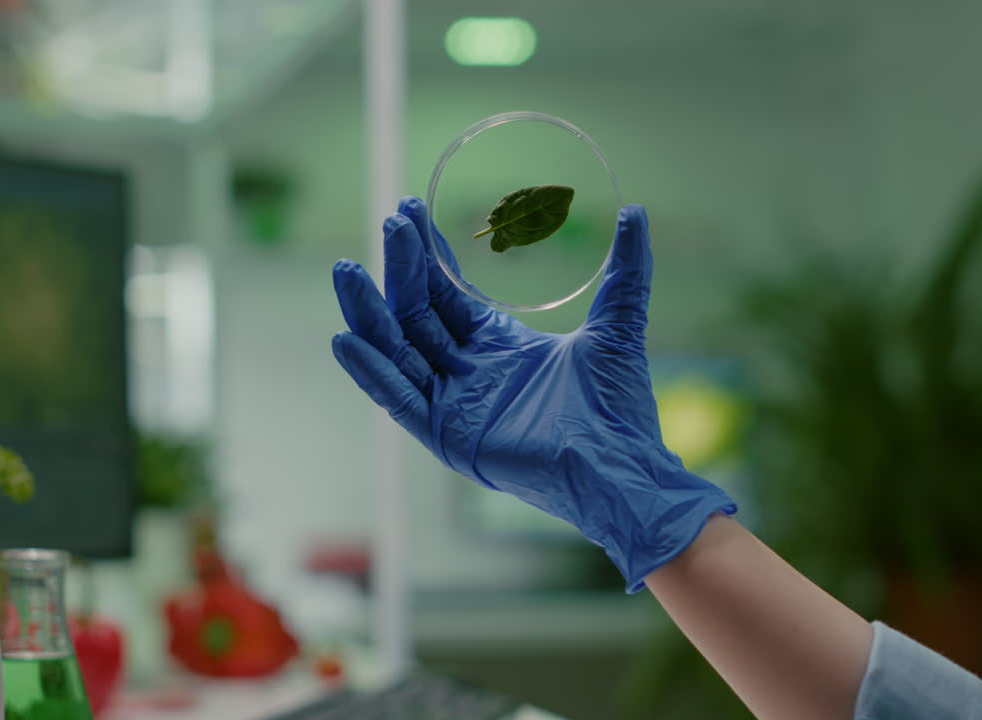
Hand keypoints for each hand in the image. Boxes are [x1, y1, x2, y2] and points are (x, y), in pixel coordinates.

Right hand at [331, 196, 734, 590]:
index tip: (411, 211)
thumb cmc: (618, 407)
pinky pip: (398, 399)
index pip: (449, 293)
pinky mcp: (445, 435)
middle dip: (402, 268)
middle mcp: (469, 372)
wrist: (621, 464)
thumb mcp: (616, 325)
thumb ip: (625, 271)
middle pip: (418, 313)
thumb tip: (635, 212)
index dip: (430, 254)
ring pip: (398, 350)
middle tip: (392, 221)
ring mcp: (453, 404)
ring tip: (346, 268)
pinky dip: (372, 372)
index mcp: (499, 346)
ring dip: (370, 312)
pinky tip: (345, 340)